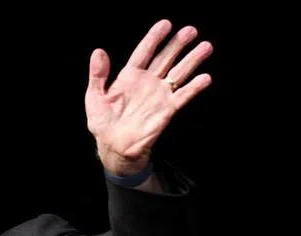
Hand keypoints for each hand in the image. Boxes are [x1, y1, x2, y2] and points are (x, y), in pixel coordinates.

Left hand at [86, 19, 212, 175]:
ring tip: (206, 46)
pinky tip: (205, 77)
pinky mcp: (167, 109)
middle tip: (191, 30)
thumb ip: (98, 75)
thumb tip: (98, 52)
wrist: (113, 146)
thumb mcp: (94, 97)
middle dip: (178, 44)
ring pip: (178, 73)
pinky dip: (194, 87)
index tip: (166, 24)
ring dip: (192, 60)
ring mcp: (159, 94)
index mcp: (129, 76)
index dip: (154, 38)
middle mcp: (147, 82)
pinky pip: (183, 95)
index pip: (144, 52)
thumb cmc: (102, 122)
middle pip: (166, 58)